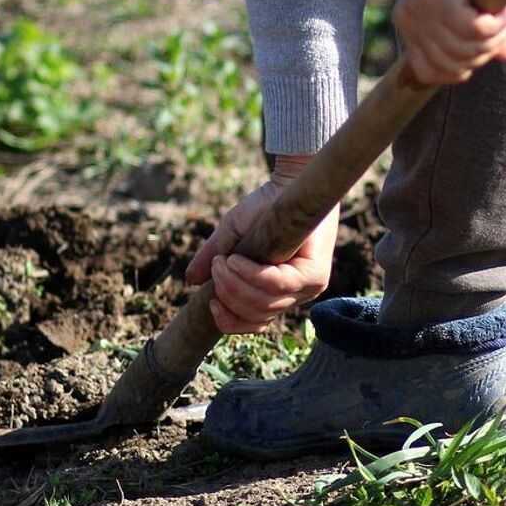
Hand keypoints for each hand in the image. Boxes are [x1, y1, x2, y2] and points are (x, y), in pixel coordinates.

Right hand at [185, 155, 338, 334]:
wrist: (289, 181)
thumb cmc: (263, 207)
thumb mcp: (232, 234)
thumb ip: (213, 257)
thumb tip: (190, 280)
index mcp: (278, 294)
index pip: (254, 324)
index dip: (229, 321)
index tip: (211, 302)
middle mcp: (296, 296)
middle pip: (256, 315)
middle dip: (227, 294)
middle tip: (216, 267)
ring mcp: (308, 288)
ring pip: (264, 304)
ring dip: (234, 284)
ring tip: (223, 262)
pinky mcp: (314, 275)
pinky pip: (276, 285)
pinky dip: (250, 274)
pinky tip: (235, 260)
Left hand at [393, 0, 505, 84]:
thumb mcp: (475, 3)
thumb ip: (485, 34)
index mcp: (409, 27)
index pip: (430, 73)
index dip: (461, 70)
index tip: (484, 48)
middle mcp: (408, 20)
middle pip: (451, 63)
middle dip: (484, 53)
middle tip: (504, 30)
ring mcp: (420, 8)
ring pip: (463, 48)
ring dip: (495, 39)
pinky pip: (473, 29)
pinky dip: (498, 26)